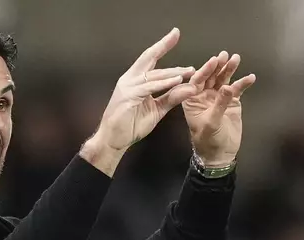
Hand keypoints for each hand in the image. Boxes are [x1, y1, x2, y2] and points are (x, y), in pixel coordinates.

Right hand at [94, 28, 199, 151]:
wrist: (113, 139)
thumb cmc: (130, 125)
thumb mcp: (156, 109)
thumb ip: (171, 98)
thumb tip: (189, 88)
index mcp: (134, 80)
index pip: (150, 59)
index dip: (162, 46)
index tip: (174, 34)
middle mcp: (130, 79)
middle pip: (148, 58)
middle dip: (163, 46)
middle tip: (176, 35)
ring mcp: (128, 86)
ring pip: (154, 74)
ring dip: (172, 72)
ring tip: (189, 70)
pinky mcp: (129, 96)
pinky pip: (150, 87)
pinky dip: (164, 84)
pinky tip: (177, 81)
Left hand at [182, 51, 255, 166]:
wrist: (220, 153)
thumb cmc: (208, 140)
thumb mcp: (211, 123)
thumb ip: (219, 104)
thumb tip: (227, 87)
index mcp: (192, 100)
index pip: (197, 81)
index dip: (205, 70)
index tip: (214, 61)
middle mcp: (203, 95)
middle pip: (211, 77)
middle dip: (218, 66)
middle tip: (225, 55)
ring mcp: (218, 97)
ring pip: (223, 80)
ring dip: (229, 70)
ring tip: (236, 59)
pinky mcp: (231, 101)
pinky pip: (237, 89)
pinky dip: (243, 83)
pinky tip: (250, 77)